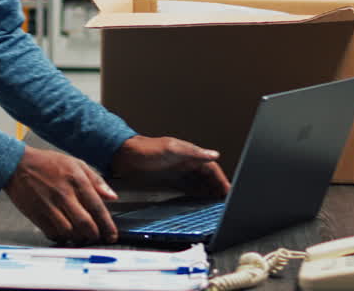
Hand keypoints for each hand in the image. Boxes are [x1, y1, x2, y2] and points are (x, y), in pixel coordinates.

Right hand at [4, 145, 118, 245]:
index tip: (111, 235)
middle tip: (96, 237)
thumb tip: (112, 196)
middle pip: (85, 224)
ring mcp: (49, 205)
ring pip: (69, 231)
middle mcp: (63, 194)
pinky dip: (61, 237)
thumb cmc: (47, 163)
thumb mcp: (76, 163)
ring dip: (78, 238)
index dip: (107, 225)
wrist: (17, 164)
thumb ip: (96, 180)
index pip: (97, 207)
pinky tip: (64, 233)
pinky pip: (52, 233)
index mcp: (76, 180)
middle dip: (94, 235)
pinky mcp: (36, 214)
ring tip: (81, 236)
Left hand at [111, 135, 230, 198]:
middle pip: (207, 177)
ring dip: (208, 192)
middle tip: (226, 201)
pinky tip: (199, 202)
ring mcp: (178, 172)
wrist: (125, 155)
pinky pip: (188, 188)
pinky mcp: (170, 180)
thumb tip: (214, 155)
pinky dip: (196, 194)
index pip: (211, 168)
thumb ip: (193, 153)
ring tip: (216, 204)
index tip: (229, 191)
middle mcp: (186, 163)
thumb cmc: (146, 149)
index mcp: (189, 154)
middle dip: (217, 187)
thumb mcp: (172, 149)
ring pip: (199, 183)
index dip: (220, 179)